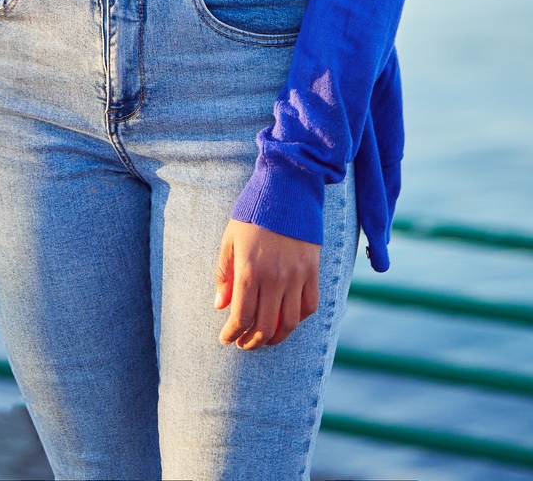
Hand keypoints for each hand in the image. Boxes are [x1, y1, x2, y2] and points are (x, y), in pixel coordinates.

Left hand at [214, 219, 319, 348]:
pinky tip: (286, 319)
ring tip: (265, 338)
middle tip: (243, 344)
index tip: (226, 338)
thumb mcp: (230, 240)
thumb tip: (220, 305)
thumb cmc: (253, 213)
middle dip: (251, 342)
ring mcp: (296, 276)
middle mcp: (274, 278)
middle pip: (264, 326)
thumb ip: (224, 274)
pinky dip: (298, 319)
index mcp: (250, 270)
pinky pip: (309, 306)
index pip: (241, 317)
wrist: (287, 188)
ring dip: (275, 337)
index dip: (232, 334)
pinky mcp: (312, 270)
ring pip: (289, 322)